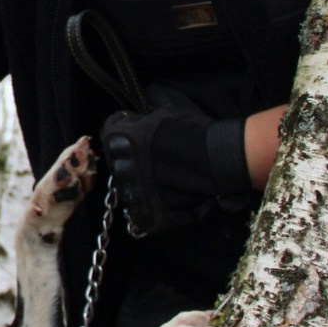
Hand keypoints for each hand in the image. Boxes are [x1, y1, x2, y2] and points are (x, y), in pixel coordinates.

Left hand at [100, 95, 251, 237]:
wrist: (218, 161)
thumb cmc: (193, 132)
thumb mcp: (165, 112)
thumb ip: (144, 115)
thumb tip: (140, 110)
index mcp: (118, 140)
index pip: (109, 132)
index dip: (125, 130)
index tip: (137, 132)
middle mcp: (119, 168)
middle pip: (117, 163)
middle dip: (130, 159)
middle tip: (153, 158)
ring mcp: (132, 195)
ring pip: (128, 189)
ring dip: (138, 184)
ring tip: (161, 180)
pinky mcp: (146, 216)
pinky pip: (139, 213)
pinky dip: (149, 207)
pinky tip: (164, 197)